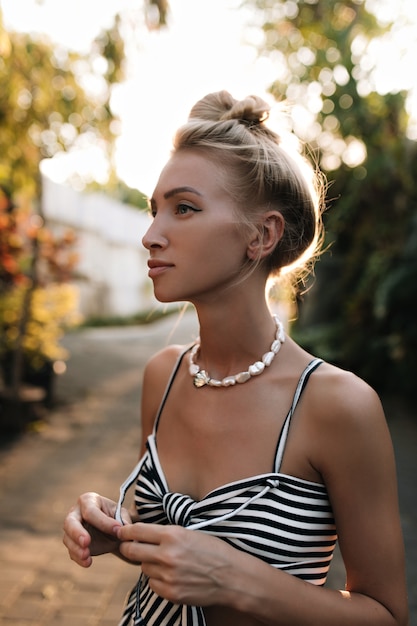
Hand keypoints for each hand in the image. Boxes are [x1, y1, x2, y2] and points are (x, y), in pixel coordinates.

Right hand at [63, 492, 130, 567]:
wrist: (112, 532)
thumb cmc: (116, 518)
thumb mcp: (122, 515)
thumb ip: (124, 519)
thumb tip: (125, 528)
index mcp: (88, 500)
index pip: (91, 512)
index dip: (103, 522)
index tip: (118, 530)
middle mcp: (75, 513)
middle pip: (70, 522)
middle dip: (77, 532)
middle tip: (86, 542)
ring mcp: (71, 529)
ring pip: (67, 539)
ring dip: (76, 549)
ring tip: (87, 556)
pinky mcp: (72, 544)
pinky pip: (71, 552)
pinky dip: (78, 558)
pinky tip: (88, 562)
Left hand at [117, 523, 232, 606]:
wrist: (232, 576)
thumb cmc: (213, 550)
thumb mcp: (191, 532)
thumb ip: (167, 533)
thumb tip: (143, 533)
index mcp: (173, 535)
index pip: (137, 531)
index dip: (125, 531)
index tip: (119, 531)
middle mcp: (167, 555)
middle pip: (132, 551)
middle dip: (128, 547)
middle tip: (130, 546)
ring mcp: (168, 576)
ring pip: (143, 568)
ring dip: (149, 564)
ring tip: (165, 561)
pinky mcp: (170, 593)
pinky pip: (153, 584)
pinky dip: (158, 579)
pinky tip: (172, 575)